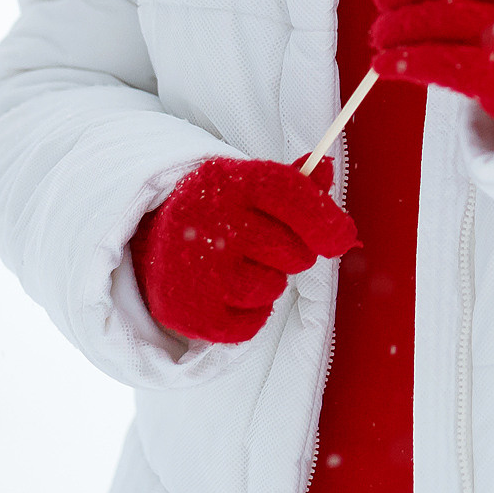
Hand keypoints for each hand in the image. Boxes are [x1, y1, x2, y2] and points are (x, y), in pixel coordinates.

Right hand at [130, 156, 357, 344]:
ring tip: (241, 268)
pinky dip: (250, 315)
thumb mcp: (250, 187)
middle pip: (294, 251)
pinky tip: (228, 294)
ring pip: (273, 288)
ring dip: (269, 283)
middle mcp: (207, 220)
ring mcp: (194, 267)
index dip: (327, 220)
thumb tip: (326, 167)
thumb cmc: (218, 212)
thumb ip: (294, 182)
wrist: (151, 242)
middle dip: (293, 253)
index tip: (342, 238)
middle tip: (266, 247)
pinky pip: (251, 325)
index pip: (292, 194)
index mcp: (228, 181)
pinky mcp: (187, 310)